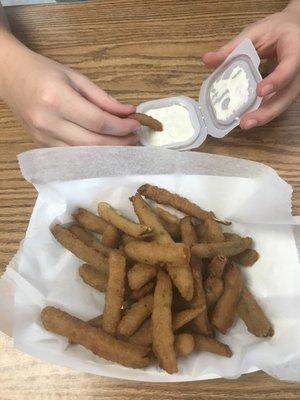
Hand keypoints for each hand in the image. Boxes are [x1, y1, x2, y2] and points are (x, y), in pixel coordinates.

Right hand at [0, 34, 139, 145]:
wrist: (10, 76)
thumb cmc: (44, 71)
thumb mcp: (76, 77)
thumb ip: (103, 98)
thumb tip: (128, 112)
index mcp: (57, 99)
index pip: (98, 122)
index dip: (121, 127)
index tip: (136, 124)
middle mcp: (49, 122)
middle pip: (93, 143)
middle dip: (119, 143)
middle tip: (135, 138)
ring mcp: (43, 137)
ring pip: (83, 154)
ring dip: (108, 152)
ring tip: (124, 145)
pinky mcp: (42, 145)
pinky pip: (72, 156)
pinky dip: (92, 154)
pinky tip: (105, 148)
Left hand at [202, 4, 299, 129]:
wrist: (295, 31)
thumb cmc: (276, 30)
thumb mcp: (255, 32)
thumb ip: (233, 47)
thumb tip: (207, 59)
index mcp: (295, 48)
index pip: (289, 66)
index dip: (276, 80)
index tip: (259, 91)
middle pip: (288, 94)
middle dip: (267, 111)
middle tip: (246, 122)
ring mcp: (296, 82)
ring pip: (284, 103)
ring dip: (264, 116)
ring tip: (245, 124)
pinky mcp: (288, 90)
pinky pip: (278, 103)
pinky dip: (263, 111)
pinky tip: (248, 118)